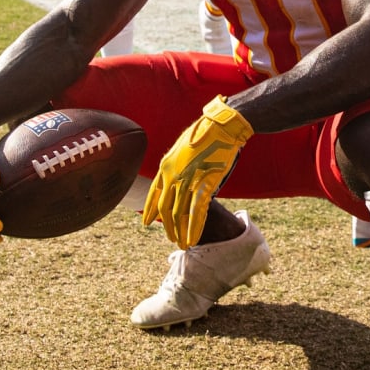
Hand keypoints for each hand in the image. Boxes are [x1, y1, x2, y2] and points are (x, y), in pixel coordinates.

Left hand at [141, 96, 252, 247]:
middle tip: (171, 238)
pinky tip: (192, 239)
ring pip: (179, 214)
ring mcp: (188, 181)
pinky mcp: (204, 184)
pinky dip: (194, 228)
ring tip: (182, 244)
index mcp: (165, 166)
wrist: (223, 125)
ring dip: (180, 232)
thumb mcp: (184, 148)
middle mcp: (172, 176)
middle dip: (168, 226)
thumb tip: (179, 178)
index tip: (146, 223)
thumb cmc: (206, 133)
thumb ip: (178, 165)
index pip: (153, 194)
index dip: (150, 211)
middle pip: (165, 208)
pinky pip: (196, 212)